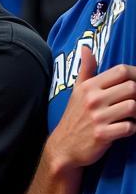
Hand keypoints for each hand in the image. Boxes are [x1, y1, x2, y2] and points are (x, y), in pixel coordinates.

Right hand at [47, 46, 135, 170]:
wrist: (64, 145)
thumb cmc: (75, 116)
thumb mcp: (78, 90)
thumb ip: (86, 69)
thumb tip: (85, 48)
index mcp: (89, 86)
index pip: (121, 71)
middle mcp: (93, 99)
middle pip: (132, 88)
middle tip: (133, 103)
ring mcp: (98, 117)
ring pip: (133, 107)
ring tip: (131, 116)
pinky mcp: (103, 135)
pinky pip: (130, 127)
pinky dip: (132, 129)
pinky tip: (125, 128)